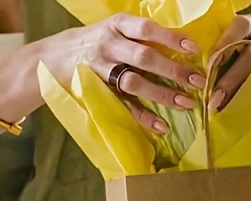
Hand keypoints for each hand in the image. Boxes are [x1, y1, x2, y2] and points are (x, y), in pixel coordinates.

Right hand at [39, 14, 204, 133]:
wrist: (53, 58)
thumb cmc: (94, 42)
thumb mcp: (113, 29)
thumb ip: (138, 35)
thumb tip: (178, 44)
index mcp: (116, 25)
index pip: (147, 29)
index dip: (171, 38)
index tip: (194, 48)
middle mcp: (109, 46)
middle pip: (144, 57)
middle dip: (173, 69)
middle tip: (198, 80)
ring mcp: (102, 70)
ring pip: (134, 82)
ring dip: (162, 94)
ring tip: (186, 103)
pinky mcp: (98, 92)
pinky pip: (122, 106)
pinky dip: (143, 117)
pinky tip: (161, 126)